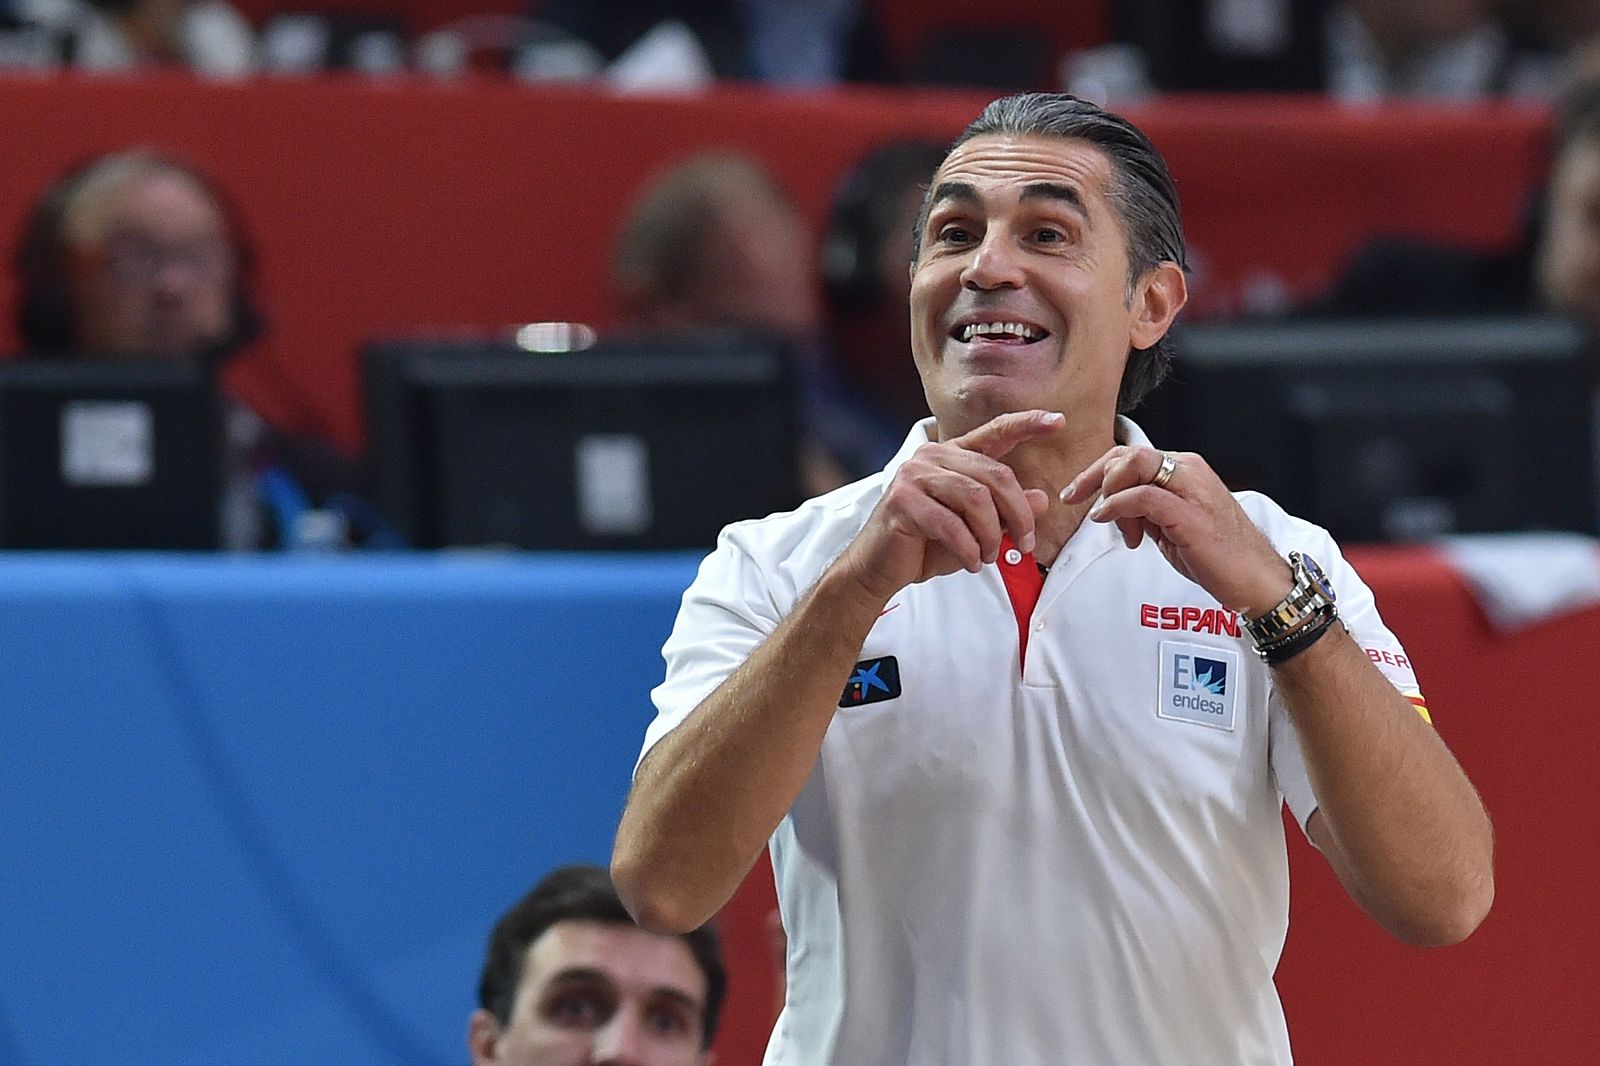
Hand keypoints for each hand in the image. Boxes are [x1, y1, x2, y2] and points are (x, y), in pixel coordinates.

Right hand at [835, 410, 1060, 603]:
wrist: (881, 568)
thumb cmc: (928, 545)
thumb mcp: (978, 529)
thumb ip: (1006, 512)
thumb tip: (1041, 499)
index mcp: (952, 454)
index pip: (995, 432)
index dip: (1026, 424)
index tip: (1058, 420)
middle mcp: (932, 457)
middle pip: (994, 475)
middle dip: (1018, 514)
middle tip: (1026, 545)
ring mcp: (914, 475)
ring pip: (976, 499)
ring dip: (992, 535)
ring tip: (991, 556)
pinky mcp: (902, 501)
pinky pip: (951, 524)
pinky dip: (969, 548)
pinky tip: (972, 562)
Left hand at [1061, 446, 1292, 616]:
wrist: (1255, 579)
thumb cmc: (1219, 556)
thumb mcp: (1171, 527)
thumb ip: (1144, 512)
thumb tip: (1113, 511)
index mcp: (1185, 471)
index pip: (1132, 455)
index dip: (1098, 471)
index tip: (1077, 492)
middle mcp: (1189, 471)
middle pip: (1128, 454)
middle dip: (1094, 476)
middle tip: (1076, 501)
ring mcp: (1191, 489)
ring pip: (1134, 465)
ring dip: (1110, 494)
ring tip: (1116, 527)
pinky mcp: (1189, 512)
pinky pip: (1142, 496)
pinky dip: (1117, 506)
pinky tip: (1109, 521)